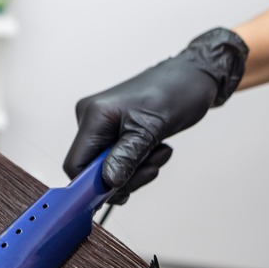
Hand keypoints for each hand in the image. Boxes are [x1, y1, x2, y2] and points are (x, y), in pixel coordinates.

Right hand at [63, 28, 247, 203]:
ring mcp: (101, 125)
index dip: (92, 184)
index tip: (119, 191)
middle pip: (92, 169)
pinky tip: (155, 148)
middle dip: (123, 175)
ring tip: (158, 152)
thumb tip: (109, 182)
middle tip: (151, 167)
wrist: (193, 76)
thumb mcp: (152, 129)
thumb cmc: (177, 91)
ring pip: (107, 167)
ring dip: (135, 169)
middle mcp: (90, 119)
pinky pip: (117, 159)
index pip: (75, 164)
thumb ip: (127, 157)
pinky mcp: (113, 129)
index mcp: (94, 115)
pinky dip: (137, 161)